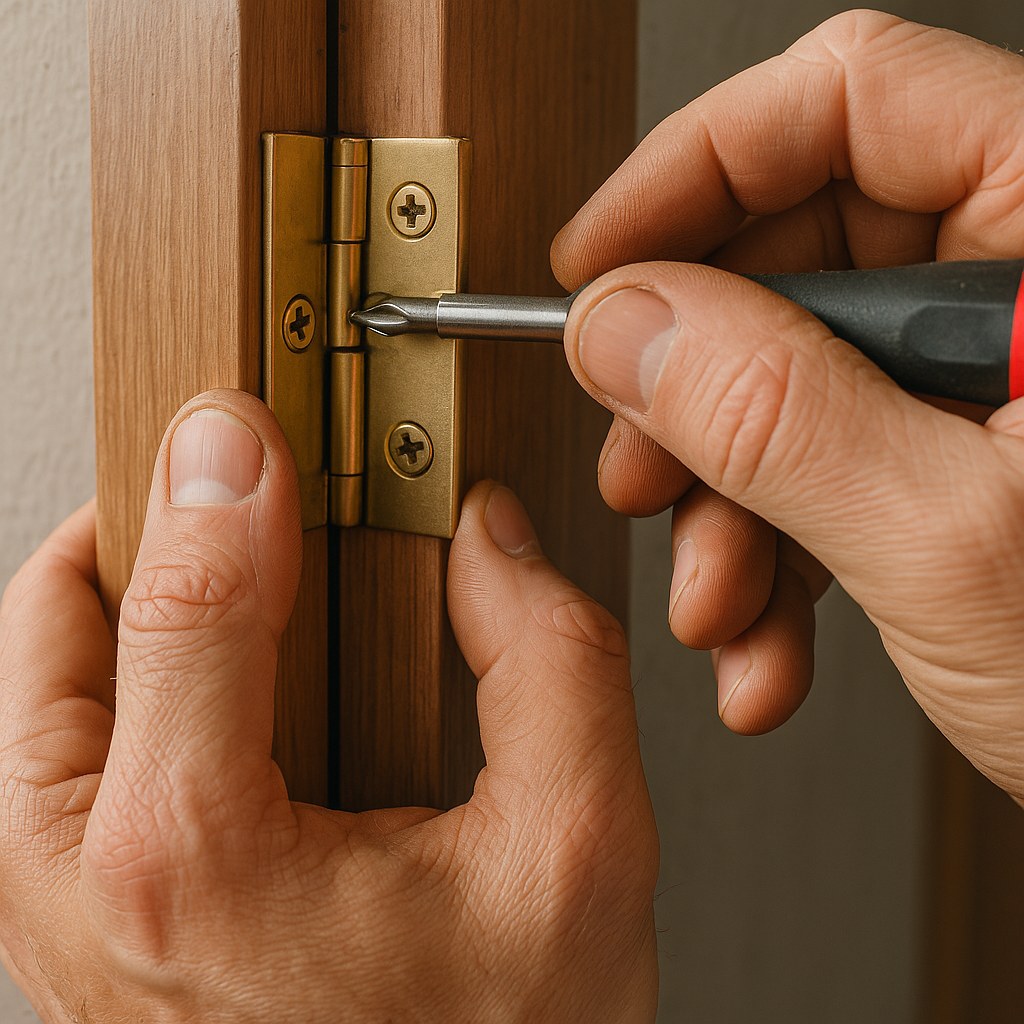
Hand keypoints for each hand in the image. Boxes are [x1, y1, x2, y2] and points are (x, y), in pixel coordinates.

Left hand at [0, 390, 656, 1021]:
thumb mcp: (579, 851)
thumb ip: (552, 662)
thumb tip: (489, 543)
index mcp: (191, 864)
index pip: (181, 600)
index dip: (229, 481)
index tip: (256, 429)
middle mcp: (88, 901)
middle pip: (47, 630)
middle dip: (142, 531)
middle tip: (227, 488)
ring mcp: (68, 933)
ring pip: (31, 699)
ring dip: (117, 604)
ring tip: (224, 568)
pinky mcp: (87, 949)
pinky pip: (53, 773)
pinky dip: (118, 688)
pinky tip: (217, 679)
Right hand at [552, 12, 1023, 800]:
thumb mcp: (949, 543)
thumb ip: (773, 417)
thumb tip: (625, 325)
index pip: (852, 101)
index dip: (695, 171)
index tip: (600, 265)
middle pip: (796, 257)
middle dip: (694, 388)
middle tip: (641, 464)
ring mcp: (992, 378)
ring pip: (792, 381)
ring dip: (725, 502)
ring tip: (715, 603)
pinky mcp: (968, 455)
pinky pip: (830, 464)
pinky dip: (777, 555)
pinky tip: (766, 640)